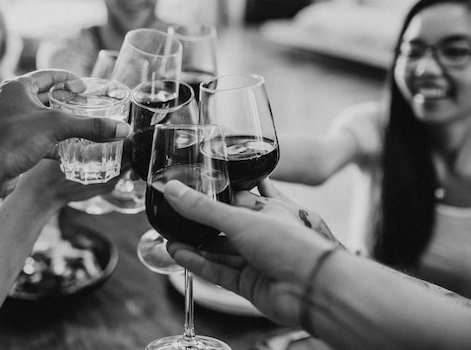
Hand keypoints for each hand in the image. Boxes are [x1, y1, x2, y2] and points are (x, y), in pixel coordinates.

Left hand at [0, 69, 130, 206]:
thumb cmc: (12, 140)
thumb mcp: (57, 127)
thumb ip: (91, 126)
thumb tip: (122, 129)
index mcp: (17, 88)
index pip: (48, 75)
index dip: (69, 79)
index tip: (85, 87)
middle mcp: (11, 102)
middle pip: (45, 97)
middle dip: (66, 102)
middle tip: (86, 107)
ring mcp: (9, 123)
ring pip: (41, 119)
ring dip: (60, 123)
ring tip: (81, 128)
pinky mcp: (10, 144)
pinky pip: (36, 138)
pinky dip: (52, 142)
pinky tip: (68, 151)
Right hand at [164, 180, 331, 325]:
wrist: (311, 289)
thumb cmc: (290, 245)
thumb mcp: (240, 219)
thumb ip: (203, 208)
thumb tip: (173, 190)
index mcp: (267, 210)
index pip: (234, 198)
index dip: (211, 195)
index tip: (187, 192)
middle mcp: (261, 234)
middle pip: (224, 227)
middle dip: (199, 225)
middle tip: (174, 217)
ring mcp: (255, 260)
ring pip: (219, 251)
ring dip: (195, 245)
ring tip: (169, 237)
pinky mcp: (249, 283)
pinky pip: (219, 271)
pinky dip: (199, 263)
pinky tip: (179, 254)